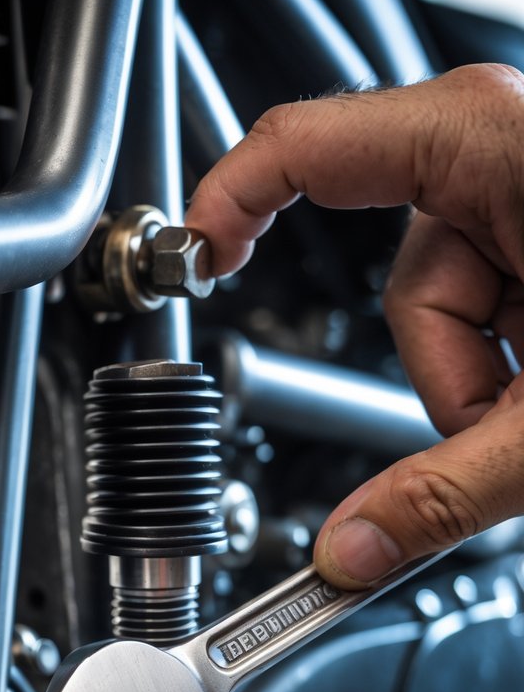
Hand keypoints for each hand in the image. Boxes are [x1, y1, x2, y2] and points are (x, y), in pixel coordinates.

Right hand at [186, 64, 523, 587]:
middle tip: (519, 425)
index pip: (307, 145)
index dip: (233, 203)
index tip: (200, 256)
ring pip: (457, 312)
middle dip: (455, 381)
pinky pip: (503, 305)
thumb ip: (445, 490)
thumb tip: (351, 550)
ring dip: (500, 382)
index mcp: (491, 141)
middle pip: (406, 285)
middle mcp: (510, 146)